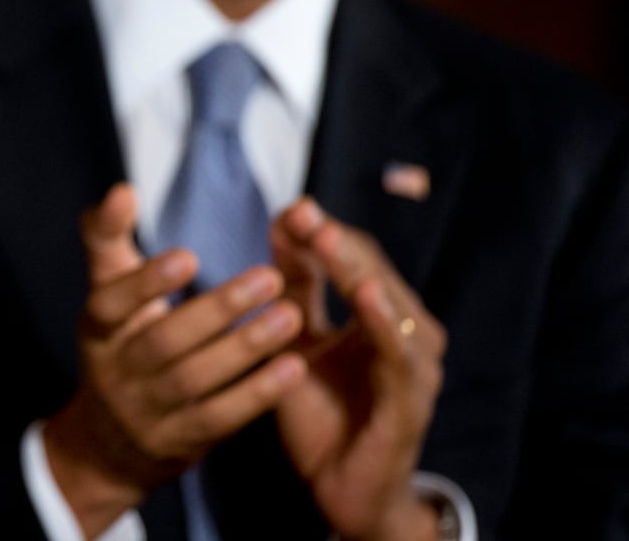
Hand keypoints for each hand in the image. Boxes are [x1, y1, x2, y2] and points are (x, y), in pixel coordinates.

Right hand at [43, 183, 306, 537]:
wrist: (110, 441)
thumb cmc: (120, 341)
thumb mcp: (106, 291)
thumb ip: (109, 238)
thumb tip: (123, 189)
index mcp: (97, 327)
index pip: (112, 302)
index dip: (147, 282)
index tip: (189, 256)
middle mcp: (115, 371)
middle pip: (165, 341)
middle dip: (218, 309)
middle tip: (269, 277)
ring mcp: (146, 412)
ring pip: (196, 379)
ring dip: (246, 347)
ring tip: (291, 314)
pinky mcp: (179, 443)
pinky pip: (220, 417)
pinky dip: (257, 393)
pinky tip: (293, 366)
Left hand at [271, 199, 446, 540]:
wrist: (340, 487)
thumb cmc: (323, 413)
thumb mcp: (297, 341)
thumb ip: (294, 290)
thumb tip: (281, 228)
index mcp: (378, 315)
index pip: (354, 258)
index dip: (320, 233)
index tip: (289, 208)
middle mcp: (404, 332)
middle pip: (372, 271)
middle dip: (335, 240)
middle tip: (303, 212)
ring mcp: (414, 364)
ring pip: (389, 303)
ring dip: (357, 268)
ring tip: (327, 238)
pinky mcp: (412, 398)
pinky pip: (400, 354)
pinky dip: (385, 321)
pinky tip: (366, 294)